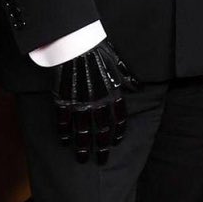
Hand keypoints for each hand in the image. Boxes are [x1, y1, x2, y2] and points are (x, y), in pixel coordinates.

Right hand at [52, 40, 138, 164]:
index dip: (118, 132)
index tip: (116, 143)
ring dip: (82, 146)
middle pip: (101, 130)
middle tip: (101, 160)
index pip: (119, 118)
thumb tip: (138, 87)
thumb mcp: (117, 62)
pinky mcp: (64, 99)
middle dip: (101, 147)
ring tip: (82, 158)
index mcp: (112, 92)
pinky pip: (64, 120)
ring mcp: (80, 101)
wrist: (75, 41)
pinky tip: (64, 141)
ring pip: (82, 130)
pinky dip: (64, 132)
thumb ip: (128, 77)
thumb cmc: (97, 49)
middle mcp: (97, 100)